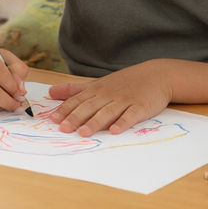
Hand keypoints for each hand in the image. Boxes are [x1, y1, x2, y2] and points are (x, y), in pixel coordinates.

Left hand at [42, 61, 171, 136]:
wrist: (156, 75)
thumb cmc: (125, 82)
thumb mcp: (98, 83)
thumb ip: (75, 89)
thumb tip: (51, 92)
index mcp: (97, 90)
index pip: (78, 100)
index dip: (65, 110)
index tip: (53, 120)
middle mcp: (108, 95)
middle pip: (90, 107)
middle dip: (76, 118)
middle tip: (64, 129)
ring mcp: (125, 101)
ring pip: (107, 112)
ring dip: (95, 122)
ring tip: (84, 133)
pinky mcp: (140, 107)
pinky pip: (130, 115)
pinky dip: (123, 123)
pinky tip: (115, 131)